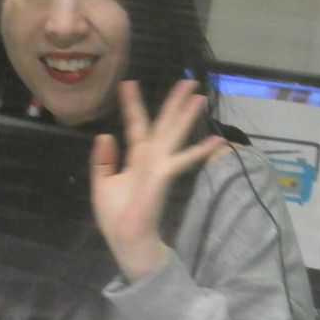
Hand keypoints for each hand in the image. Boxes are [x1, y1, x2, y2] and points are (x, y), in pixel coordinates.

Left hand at [90, 79, 225, 281]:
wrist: (125, 238)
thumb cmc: (115, 216)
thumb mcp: (102, 183)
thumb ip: (103, 160)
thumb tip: (105, 135)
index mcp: (135, 157)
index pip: (135, 125)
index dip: (132, 105)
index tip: (128, 83)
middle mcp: (150, 157)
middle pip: (163, 124)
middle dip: (173, 102)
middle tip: (186, 80)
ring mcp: (159, 165)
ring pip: (173, 133)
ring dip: (186, 114)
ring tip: (199, 95)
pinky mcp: (163, 175)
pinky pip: (182, 159)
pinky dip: (199, 150)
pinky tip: (218, 139)